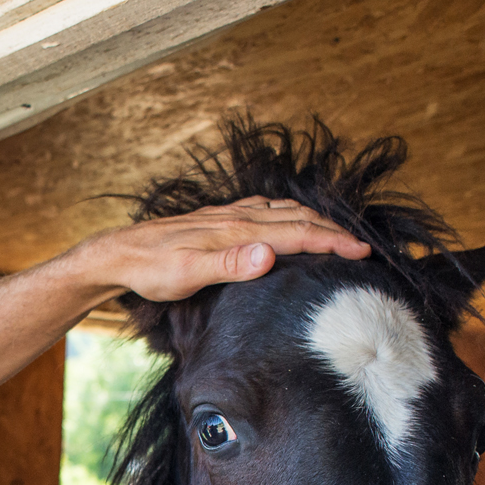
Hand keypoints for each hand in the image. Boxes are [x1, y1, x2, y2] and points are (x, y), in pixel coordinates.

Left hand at [75, 196, 369, 302]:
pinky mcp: (218, 220)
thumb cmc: (151, 270)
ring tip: (338, 232)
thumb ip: (229, 264)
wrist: (120, 254)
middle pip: (298, 218)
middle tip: (364, 246)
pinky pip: (265, 210)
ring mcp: (228, 216)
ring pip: (283, 210)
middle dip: (334, 230)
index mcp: (238, 230)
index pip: (298, 233)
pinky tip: (289, 218)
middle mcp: (237, 217)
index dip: (333, 242)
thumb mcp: (187, 274)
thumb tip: (269, 254)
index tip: (363, 252)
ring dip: (314, 218)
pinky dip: (288, 213)